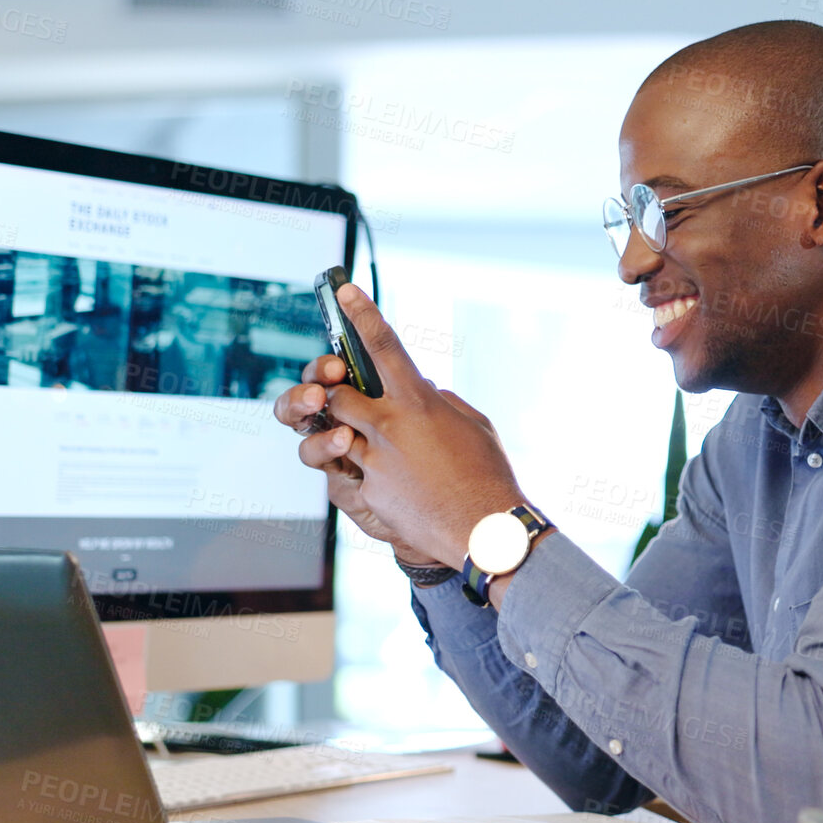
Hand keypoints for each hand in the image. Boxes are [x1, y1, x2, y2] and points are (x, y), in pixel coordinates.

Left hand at [291, 282, 524, 568]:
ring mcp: (374, 459)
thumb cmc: (488, 476)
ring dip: (345, 436)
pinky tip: (401, 493)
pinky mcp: (367, 491)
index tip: (344, 292)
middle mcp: (391, 425)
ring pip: (334, 432)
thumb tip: (424, 392)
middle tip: (352, 402)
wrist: (485, 530)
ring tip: (374, 449)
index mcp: (420, 402)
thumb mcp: (474, 426)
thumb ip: (441, 403)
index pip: (384, 346)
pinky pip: (352, 475)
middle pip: (338, 393)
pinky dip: (371, 478)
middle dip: (338, 396)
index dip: (362, 315)